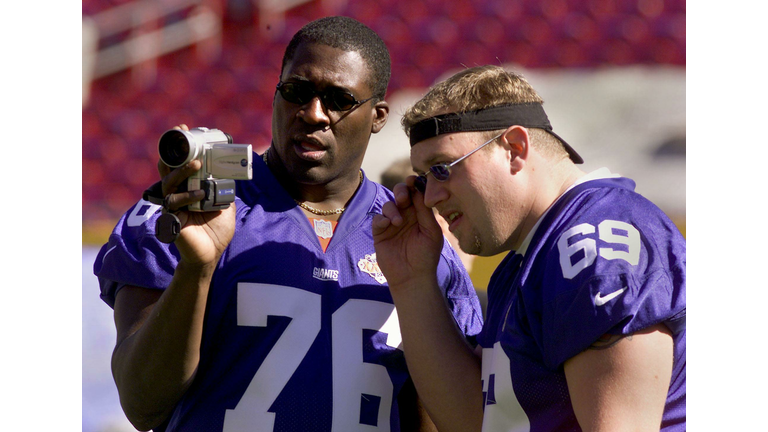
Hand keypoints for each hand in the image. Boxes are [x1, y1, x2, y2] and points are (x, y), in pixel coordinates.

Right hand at [158, 124, 235, 266]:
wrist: (211, 254)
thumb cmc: (216, 230)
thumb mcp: (225, 204)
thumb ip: (224, 188)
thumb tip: (231, 170)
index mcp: (187, 189)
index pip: (180, 164)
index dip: (181, 148)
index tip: (184, 129)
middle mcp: (177, 194)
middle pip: (168, 169)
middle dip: (173, 151)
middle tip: (181, 135)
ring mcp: (172, 206)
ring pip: (169, 183)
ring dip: (181, 172)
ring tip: (195, 164)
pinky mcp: (171, 219)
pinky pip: (175, 203)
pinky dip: (188, 197)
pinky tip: (200, 195)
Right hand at [372, 176, 444, 287]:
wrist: (413, 277)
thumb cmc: (426, 255)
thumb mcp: (431, 232)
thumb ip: (425, 211)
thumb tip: (419, 189)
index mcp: (420, 213)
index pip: (416, 193)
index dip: (414, 184)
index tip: (413, 179)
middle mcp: (406, 215)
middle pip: (400, 193)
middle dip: (401, 191)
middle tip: (403, 197)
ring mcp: (392, 223)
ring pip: (388, 204)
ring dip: (392, 208)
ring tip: (398, 222)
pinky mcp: (380, 233)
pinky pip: (377, 219)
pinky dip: (381, 219)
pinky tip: (388, 225)